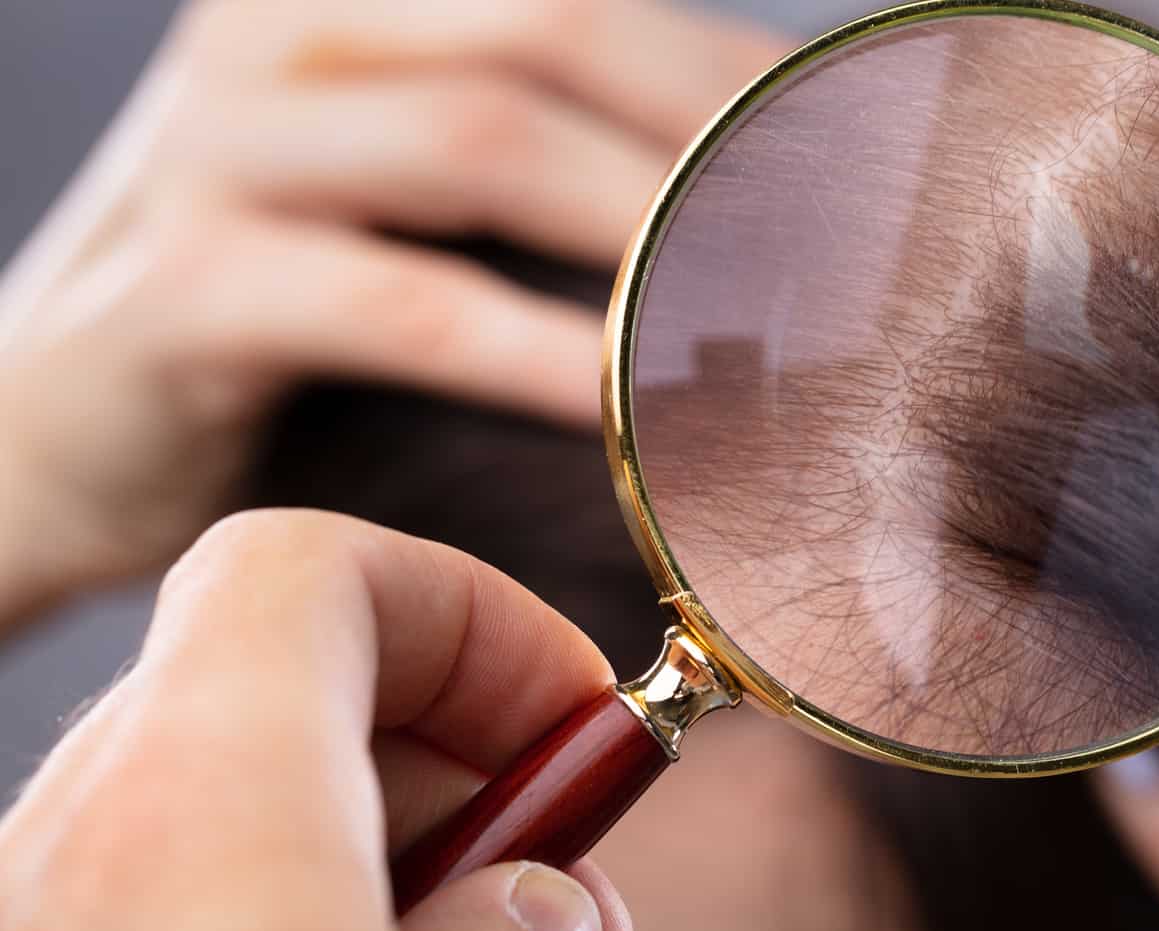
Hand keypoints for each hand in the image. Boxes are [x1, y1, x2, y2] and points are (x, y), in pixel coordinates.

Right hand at [0, 0, 784, 622]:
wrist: (35, 438)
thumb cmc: (259, 333)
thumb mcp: (387, 220)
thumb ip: (522, 183)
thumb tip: (724, 227)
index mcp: (350, 7)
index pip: (582, 0)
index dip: (729, 66)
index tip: (855, 145)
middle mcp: (285, 35)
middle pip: (554, 30)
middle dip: (714, 125)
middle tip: (850, 228)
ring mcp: (223, 144)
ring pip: (481, 137)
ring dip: (645, 223)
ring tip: (771, 300)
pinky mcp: (184, 283)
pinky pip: (399, 298)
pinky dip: (530, 347)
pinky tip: (625, 402)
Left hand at [0, 510, 631, 930]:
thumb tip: (543, 914)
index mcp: (198, 798)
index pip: (318, 567)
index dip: (472, 613)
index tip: (577, 722)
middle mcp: (72, 839)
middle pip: (284, 690)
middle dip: (450, 759)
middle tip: (554, 881)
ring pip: (223, 813)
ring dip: (379, 858)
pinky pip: (160, 913)